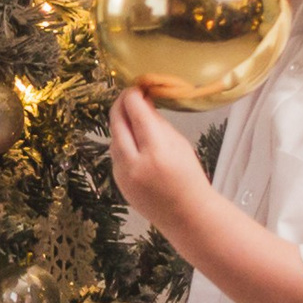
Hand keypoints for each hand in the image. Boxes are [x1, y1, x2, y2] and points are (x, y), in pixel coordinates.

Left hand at [108, 88, 211, 232]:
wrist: (187, 216)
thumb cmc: (189, 177)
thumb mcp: (179, 144)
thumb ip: (157, 122)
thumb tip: (141, 100)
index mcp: (155, 151)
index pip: (135, 112)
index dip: (133, 94)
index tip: (137, 86)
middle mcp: (134, 163)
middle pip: (116, 122)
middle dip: (121, 103)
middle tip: (129, 95)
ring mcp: (122, 175)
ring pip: (113, 138)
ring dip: (121, 123)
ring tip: (134, 117)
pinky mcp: (117, 182)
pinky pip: (115, 154)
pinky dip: (122, 143)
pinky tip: (134, 141)